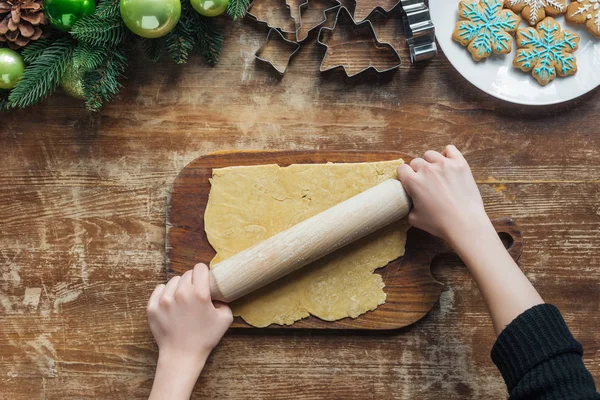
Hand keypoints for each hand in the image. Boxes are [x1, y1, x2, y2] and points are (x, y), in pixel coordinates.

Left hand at [147, 263, 232, 399]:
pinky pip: (159, 289)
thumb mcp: (225, 319)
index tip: (204, 281)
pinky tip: (171, 302)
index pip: (200, 268)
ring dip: (179, 287)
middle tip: (195, 294)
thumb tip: (218, 293)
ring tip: (182, 300)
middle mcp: (181, 293)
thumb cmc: (204, 338)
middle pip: (187, 274)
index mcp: (200, 294)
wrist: (181, 355)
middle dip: (192, 282)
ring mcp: (164, 300)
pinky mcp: (152, 307)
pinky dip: (165, 293)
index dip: (204, 274)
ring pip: (173, 281)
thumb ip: (224, 301)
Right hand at [397, 145, 490, 247]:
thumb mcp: (414, 219)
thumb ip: (408, 207)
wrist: (465, 223)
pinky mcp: (460, 163)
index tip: (409, 181)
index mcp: (413, 181)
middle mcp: (427, 169)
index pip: (402, 168)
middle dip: (418, 170)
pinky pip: (450, 149)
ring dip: (431, 162)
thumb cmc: (439, 223)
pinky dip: (447, 154)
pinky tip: (448, 164)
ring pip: (430, 154)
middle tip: (425, 181)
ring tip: (436, 172)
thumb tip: (409, 203)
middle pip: (416, 161)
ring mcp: (444, 164)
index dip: (405, 175)